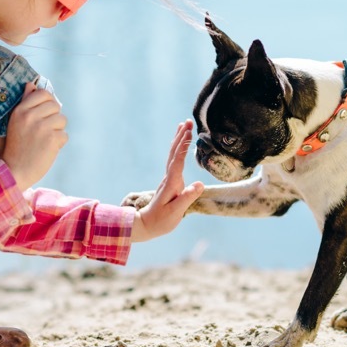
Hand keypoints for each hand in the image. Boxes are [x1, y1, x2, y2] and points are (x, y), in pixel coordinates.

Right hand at [2, 81, 66, 187]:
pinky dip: (59, 144)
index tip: (45, 113)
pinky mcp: (52, 139)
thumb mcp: (15, 121)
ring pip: (62, 120)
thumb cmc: (16, 146)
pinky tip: (47, 149)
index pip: (44, 93)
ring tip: (45, 140)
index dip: (49, 102)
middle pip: (56, 106)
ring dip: (57, 131)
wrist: (15, 171)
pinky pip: (64, 135)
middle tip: (44, 130)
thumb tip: (31, 84)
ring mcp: (42, 128)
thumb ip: (25, 102)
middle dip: (54, 117)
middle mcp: (30, 116)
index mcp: (21, 110)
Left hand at [131, 120, 203, 243]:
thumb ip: (188, 198)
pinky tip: (179, 145)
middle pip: (173, 153)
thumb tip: (200, 184)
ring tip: (183, 126)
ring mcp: (168, 179)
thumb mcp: (176, 212)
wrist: (147, 225)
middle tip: (187, 121)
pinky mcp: (170, 181)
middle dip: (181, 136)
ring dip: (178, 139)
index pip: (178, 161)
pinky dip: (177, 149)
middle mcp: (169, 178)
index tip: (189, 132)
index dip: (183, 146)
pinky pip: (173, 160)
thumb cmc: (161, 221)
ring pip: (172, 154)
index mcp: (171, 183)